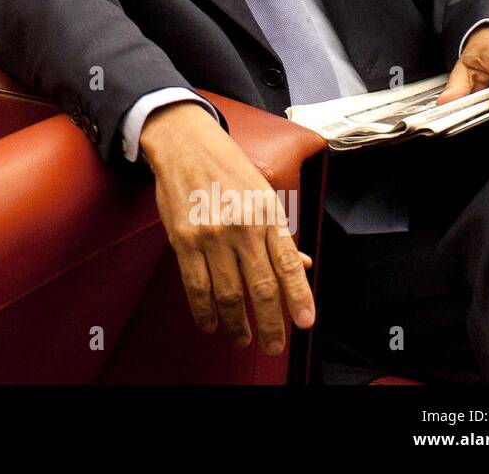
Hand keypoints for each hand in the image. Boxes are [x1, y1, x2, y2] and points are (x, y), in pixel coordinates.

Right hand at [140, 102, 314, 355]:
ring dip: (237, 324)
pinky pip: (196, 285)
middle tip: (272, 344)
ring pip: (229, 293)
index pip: (289, 266)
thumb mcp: (263, 193)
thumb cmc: (227, 168)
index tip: (305, 324)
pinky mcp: (184, 239)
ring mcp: (211, 235)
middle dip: (270, 324)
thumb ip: (279, 233)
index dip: (299, 299)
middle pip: (261, 288)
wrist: (185, 144)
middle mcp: (242, 227)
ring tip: (242, 339)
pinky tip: (211, 324)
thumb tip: (302, 266)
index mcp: (267, 215)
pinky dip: (204, 311)